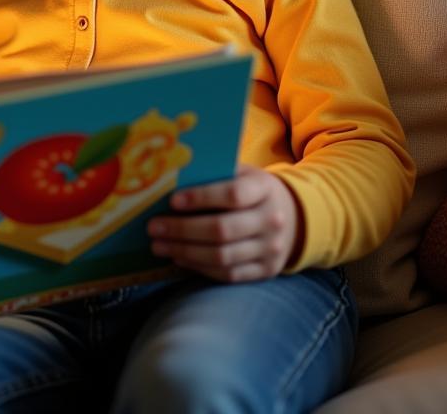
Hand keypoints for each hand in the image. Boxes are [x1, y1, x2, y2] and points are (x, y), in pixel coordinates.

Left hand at [147, 164, 301, 282]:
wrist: (293, 217)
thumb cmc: (252, 190)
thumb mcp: (242, 173)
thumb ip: (214, 174)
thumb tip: (170, 178)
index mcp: (264, 189)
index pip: (233, 195)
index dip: (201, 198)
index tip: (172, 200)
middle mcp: (272, 220)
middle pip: (222, 230)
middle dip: (182, 230)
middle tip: (153, 227)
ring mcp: (271, 249)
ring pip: (222, 256)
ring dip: (185, 252)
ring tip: (159, 245)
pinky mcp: (266, 271)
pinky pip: (228, 274)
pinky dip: (200, 267)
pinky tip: (179, 258)